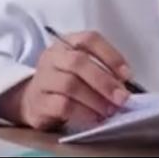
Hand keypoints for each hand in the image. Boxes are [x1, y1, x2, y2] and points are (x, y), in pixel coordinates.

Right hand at [0, 31, 132, 131]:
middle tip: (121, 97)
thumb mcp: (81, 69)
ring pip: (70, 85)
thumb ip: (102, 72)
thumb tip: (124, 88)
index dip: (110, 55)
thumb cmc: (64, 82)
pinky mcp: (38, 102)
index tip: (127, 74)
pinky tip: (95, 118)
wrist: (31, 100)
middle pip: (78, 62)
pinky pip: (62, 106)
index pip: (89, 39)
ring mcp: (43, 79)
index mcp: (67, 43)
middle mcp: (53, 57)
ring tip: (109, 110)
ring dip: (95, 99)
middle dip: (104, 80)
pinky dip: (83, 113)